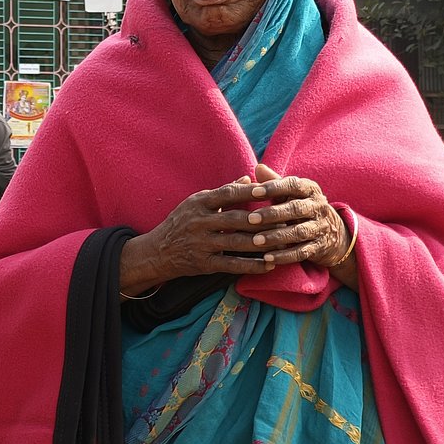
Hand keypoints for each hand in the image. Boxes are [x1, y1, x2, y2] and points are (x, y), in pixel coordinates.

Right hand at [137, 172, 277, 280]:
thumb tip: (247, 178)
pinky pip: (232, 264)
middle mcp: (199, 222)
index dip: (249, 192)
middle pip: (237, 219)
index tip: (270, 190)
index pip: (227, 194)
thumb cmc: (181, 223)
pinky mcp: (203, 263)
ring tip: (284, 242)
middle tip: (287, 219)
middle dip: (263, 220)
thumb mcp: (195, 203)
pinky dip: (252, 265)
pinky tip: (269, 264)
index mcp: (198, 203)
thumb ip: (222, 192)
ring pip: (237, 242)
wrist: (157, 251)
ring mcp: (201, 243)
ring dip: (263, 243)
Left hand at [243, 164, 349, 267]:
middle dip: (272, 214)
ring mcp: (320, 227)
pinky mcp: (319, 247)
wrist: (333, 233)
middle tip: (251, 218)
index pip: (293, 185)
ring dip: (276, 237)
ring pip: (298, 232)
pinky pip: (302, 252)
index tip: (253, 191)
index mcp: (310, 190)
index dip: (274, 188)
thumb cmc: (300, 207)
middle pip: (296, 209)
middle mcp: (318, 207)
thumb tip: (258, 167)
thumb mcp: (291, 193)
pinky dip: (285, 256)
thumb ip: (274, 181)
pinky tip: (267, 259)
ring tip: (256, 241)